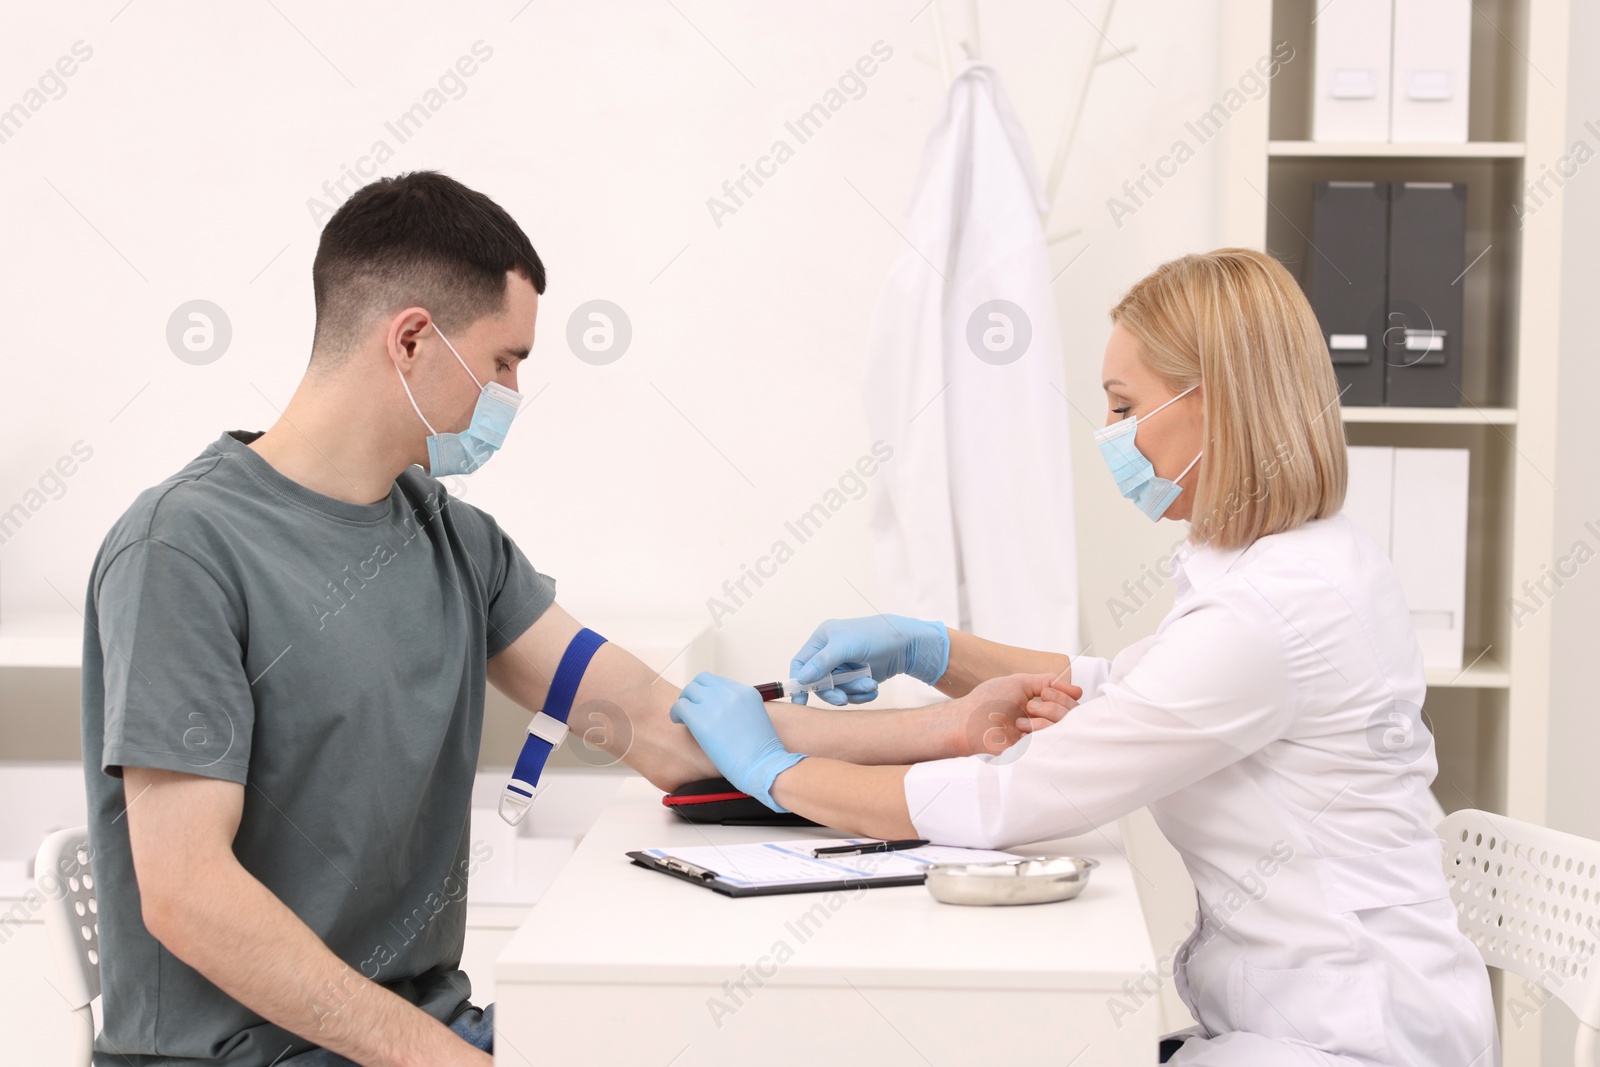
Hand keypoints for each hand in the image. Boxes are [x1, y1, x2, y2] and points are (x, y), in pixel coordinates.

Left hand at [669, 673, 805, 810]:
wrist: (763, 766)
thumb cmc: (761, 753)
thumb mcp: (755, 720)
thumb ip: (738, 709)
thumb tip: (720, 712)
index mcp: (746, 692)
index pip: (718, 681)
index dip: (708, 692)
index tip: (705, 704)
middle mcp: (730, 693)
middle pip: (702, 681)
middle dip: (694, 694)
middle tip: (691, 708)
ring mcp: (715, 704)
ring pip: (689, 691)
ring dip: (685, 702)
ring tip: (684, 717)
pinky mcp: (701, 719)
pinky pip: (680, 707)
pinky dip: (676, 713)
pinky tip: (679, 722)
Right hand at [788, 615, 949, 704]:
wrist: (906, 644)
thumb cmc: (875, 636)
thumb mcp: (846, 646)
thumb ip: (822, 662)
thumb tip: (802, 679)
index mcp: (822, 640)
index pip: (800, 663)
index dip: (798, 682)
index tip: (799, 702)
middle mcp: (829, 654)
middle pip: (818, 683)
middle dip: (833, 691)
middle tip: (842, 699)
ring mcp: (843, 668)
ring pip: (836, 691)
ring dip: (853, 691)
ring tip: (870, 684)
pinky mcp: (856, 679)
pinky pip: (851, 695)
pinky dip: (861, 694)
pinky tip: (873, 688)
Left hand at [942, 672, 1080, 757]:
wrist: (968, 721)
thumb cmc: (988, 701)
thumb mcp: (1020, 682)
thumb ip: (1048, 681)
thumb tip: (1078, 691)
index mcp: (1041, 708)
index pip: (1071, 704)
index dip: (1063, 696)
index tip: (1045, 692)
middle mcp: (1044, 723)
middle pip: (1073, 716)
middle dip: (1054, 707)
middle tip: (1031, 706)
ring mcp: (1040, 739)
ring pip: (1065, 728)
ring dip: (1044, 719)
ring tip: (1020, 721)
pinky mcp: (1034, 753)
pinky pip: (1053, 742)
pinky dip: (1039, 732)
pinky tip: (1021, 733)